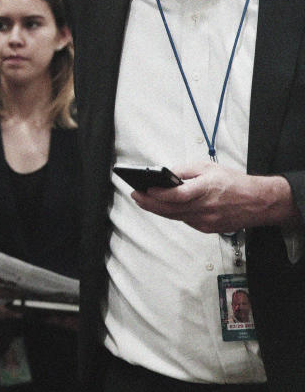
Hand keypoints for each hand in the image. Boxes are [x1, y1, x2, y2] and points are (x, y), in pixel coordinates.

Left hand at [130, 163, 300, 232]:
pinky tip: (165, 207)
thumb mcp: (208, 167)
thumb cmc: (235, 183)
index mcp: (206, 190)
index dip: (159, 194)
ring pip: (175, 217)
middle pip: (170, 209)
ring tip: (144, 201)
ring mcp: (206, 220)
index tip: (145, 189)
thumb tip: (164, 174)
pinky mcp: (207, 228)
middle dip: (149, 203)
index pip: (177, 195)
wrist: (259, 202)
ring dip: (157, 209)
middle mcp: (205, 208)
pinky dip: (174, 213)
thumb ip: (184, 171)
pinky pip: (185, 221)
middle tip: (136, 196)